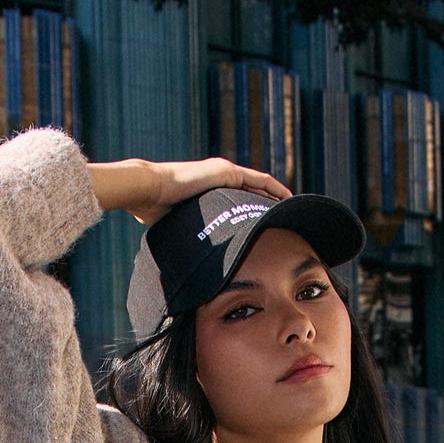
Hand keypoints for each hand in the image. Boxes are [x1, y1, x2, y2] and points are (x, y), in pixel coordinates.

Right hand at [87, 156, 290, 226]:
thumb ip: (186, 240)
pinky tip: (288, 198)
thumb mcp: (178, 229)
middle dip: (269, 206)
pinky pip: (259, 181)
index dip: (254, 213)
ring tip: (294, 210)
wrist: (149, 189)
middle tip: (286, 221)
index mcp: (210, 192)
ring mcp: (224, 173)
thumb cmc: (154, 211)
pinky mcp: (228, 173)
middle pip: (252, 194)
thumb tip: (184, 269)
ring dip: (276, 197)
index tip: (267, 227)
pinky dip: (274, 189)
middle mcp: (219, 180)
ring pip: (259, 187)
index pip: (238, 202)